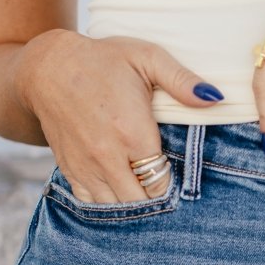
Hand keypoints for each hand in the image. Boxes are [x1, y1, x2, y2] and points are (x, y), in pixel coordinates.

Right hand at [15, 30, 226, 200]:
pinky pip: (91, 203)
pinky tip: (120, 192)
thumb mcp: (147, 58)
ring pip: (115, 207)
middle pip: (140, 201)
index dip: (171, 184)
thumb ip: (182, 80)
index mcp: (132, 132)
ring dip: (132, 203)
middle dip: (154, 199)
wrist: (48, 68)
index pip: (161, 181)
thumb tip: (215, 98)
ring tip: (144, 191)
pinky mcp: (70, 170)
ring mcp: (86, 166)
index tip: (176, 174)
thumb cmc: (104, 60)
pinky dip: (108, 203)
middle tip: (165, 187)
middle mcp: (107, 155)